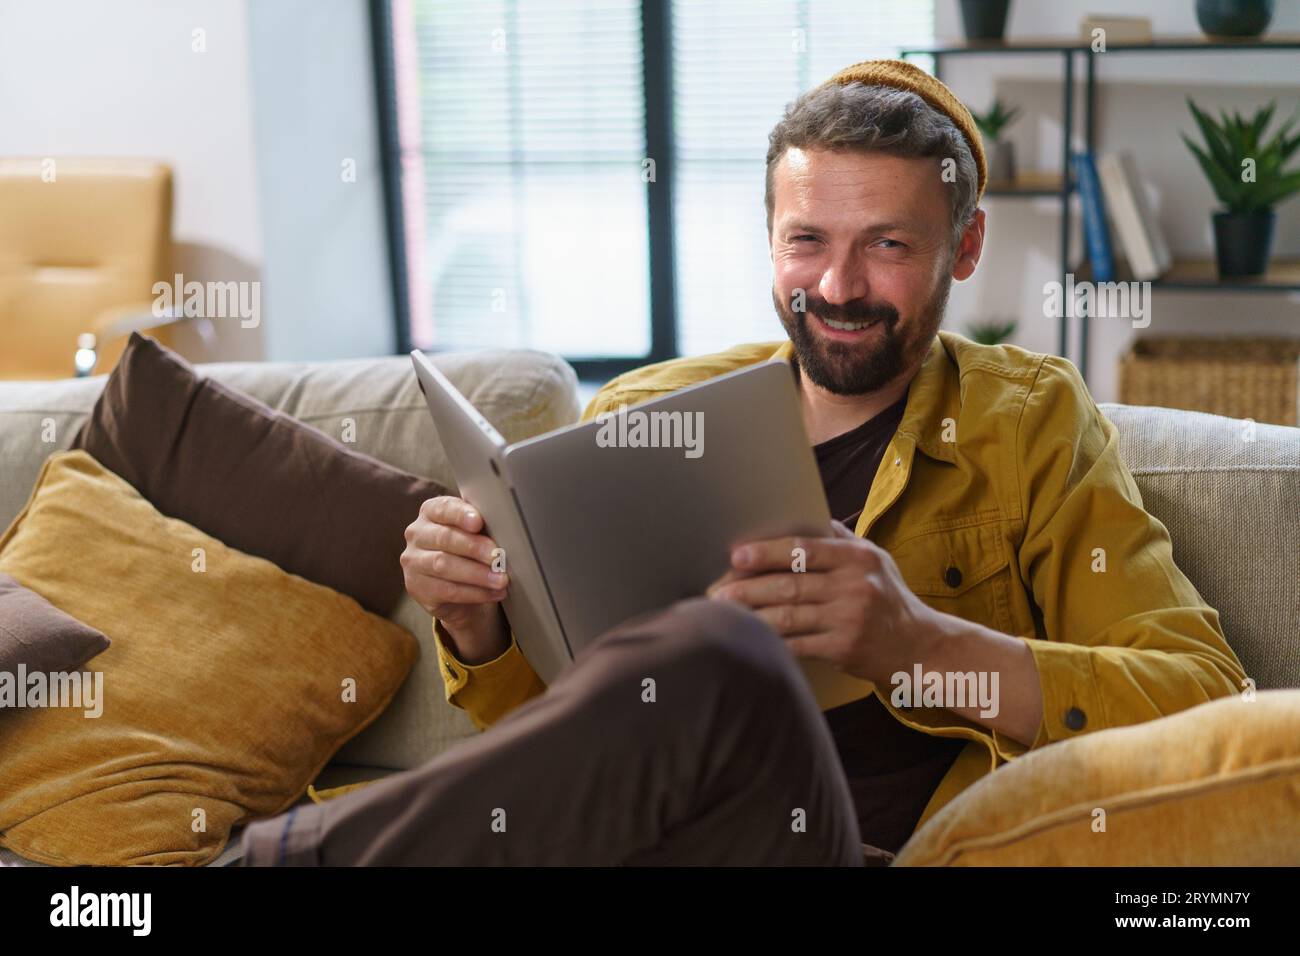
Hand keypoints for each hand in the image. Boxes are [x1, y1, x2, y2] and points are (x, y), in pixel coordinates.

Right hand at [402, 496, 510, 663]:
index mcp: (431, 512)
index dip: (461, 514)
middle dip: (475, 548)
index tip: (478, 522)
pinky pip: (446, 590)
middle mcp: (417, 534)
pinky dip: (474, 593)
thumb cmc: (470, 553)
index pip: (444, 508)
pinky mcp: (416, 587)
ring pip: (444, 566)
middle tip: (498, 557)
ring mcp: (413, 561)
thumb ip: (483, 528)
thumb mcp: (476, 534)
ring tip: (501, 579)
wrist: (459, 589)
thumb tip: (506, 530)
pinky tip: (493, 593)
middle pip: (445, 538)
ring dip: (477, 574)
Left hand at [705, 519, 941, 685]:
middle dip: (748, 588)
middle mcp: (854, 586)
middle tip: (717, 591)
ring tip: (724, 612)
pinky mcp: (843, 648)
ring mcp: (849, 619)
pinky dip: (771, 640)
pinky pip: (797, 644)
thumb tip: (800, 512)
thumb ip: (838, 539)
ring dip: (751, 614)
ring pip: (788, 616)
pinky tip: (750, 637)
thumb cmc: (887, 597)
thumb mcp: (873, 560)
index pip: (806, 549)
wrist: (919, 645)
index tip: (737, 555)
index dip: (768, 552)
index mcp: (858, 558)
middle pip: (790, 585)